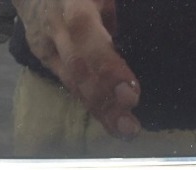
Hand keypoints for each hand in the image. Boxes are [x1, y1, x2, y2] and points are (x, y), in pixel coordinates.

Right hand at [13, 0, 140, 138]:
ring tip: (125, 131)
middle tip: (129, 126)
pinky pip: (71, 85)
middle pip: (78, 69)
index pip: (85, 35)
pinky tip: (111, 124)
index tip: (130, 93)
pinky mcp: (44, 58)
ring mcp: (47, 45)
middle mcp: (56, 27)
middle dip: (105, 100)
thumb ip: (117, 11)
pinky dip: (93, 106)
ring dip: (101, 111)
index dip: (107, 67)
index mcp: (73, 2)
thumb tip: (151, 33)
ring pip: (73, 82)